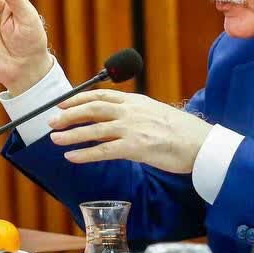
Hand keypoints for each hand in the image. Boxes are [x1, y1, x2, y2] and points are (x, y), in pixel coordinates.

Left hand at [47, 90, 212, 173]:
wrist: (202, 144)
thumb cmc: (181, 132)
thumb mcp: (155, 113)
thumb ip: (135, 113)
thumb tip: (116, 117)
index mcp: (136, 101)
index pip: (100, 95)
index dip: (78, 98)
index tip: (62, 102)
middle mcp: (131, 112)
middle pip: (92, 109)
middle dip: (69, 114)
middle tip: (51, 121)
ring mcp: (132, 129)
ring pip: (94, 129)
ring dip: (71, 134)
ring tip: (54, 139)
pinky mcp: (136, 148)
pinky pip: (104, 150)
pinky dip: (85, 154)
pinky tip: (71, 157)